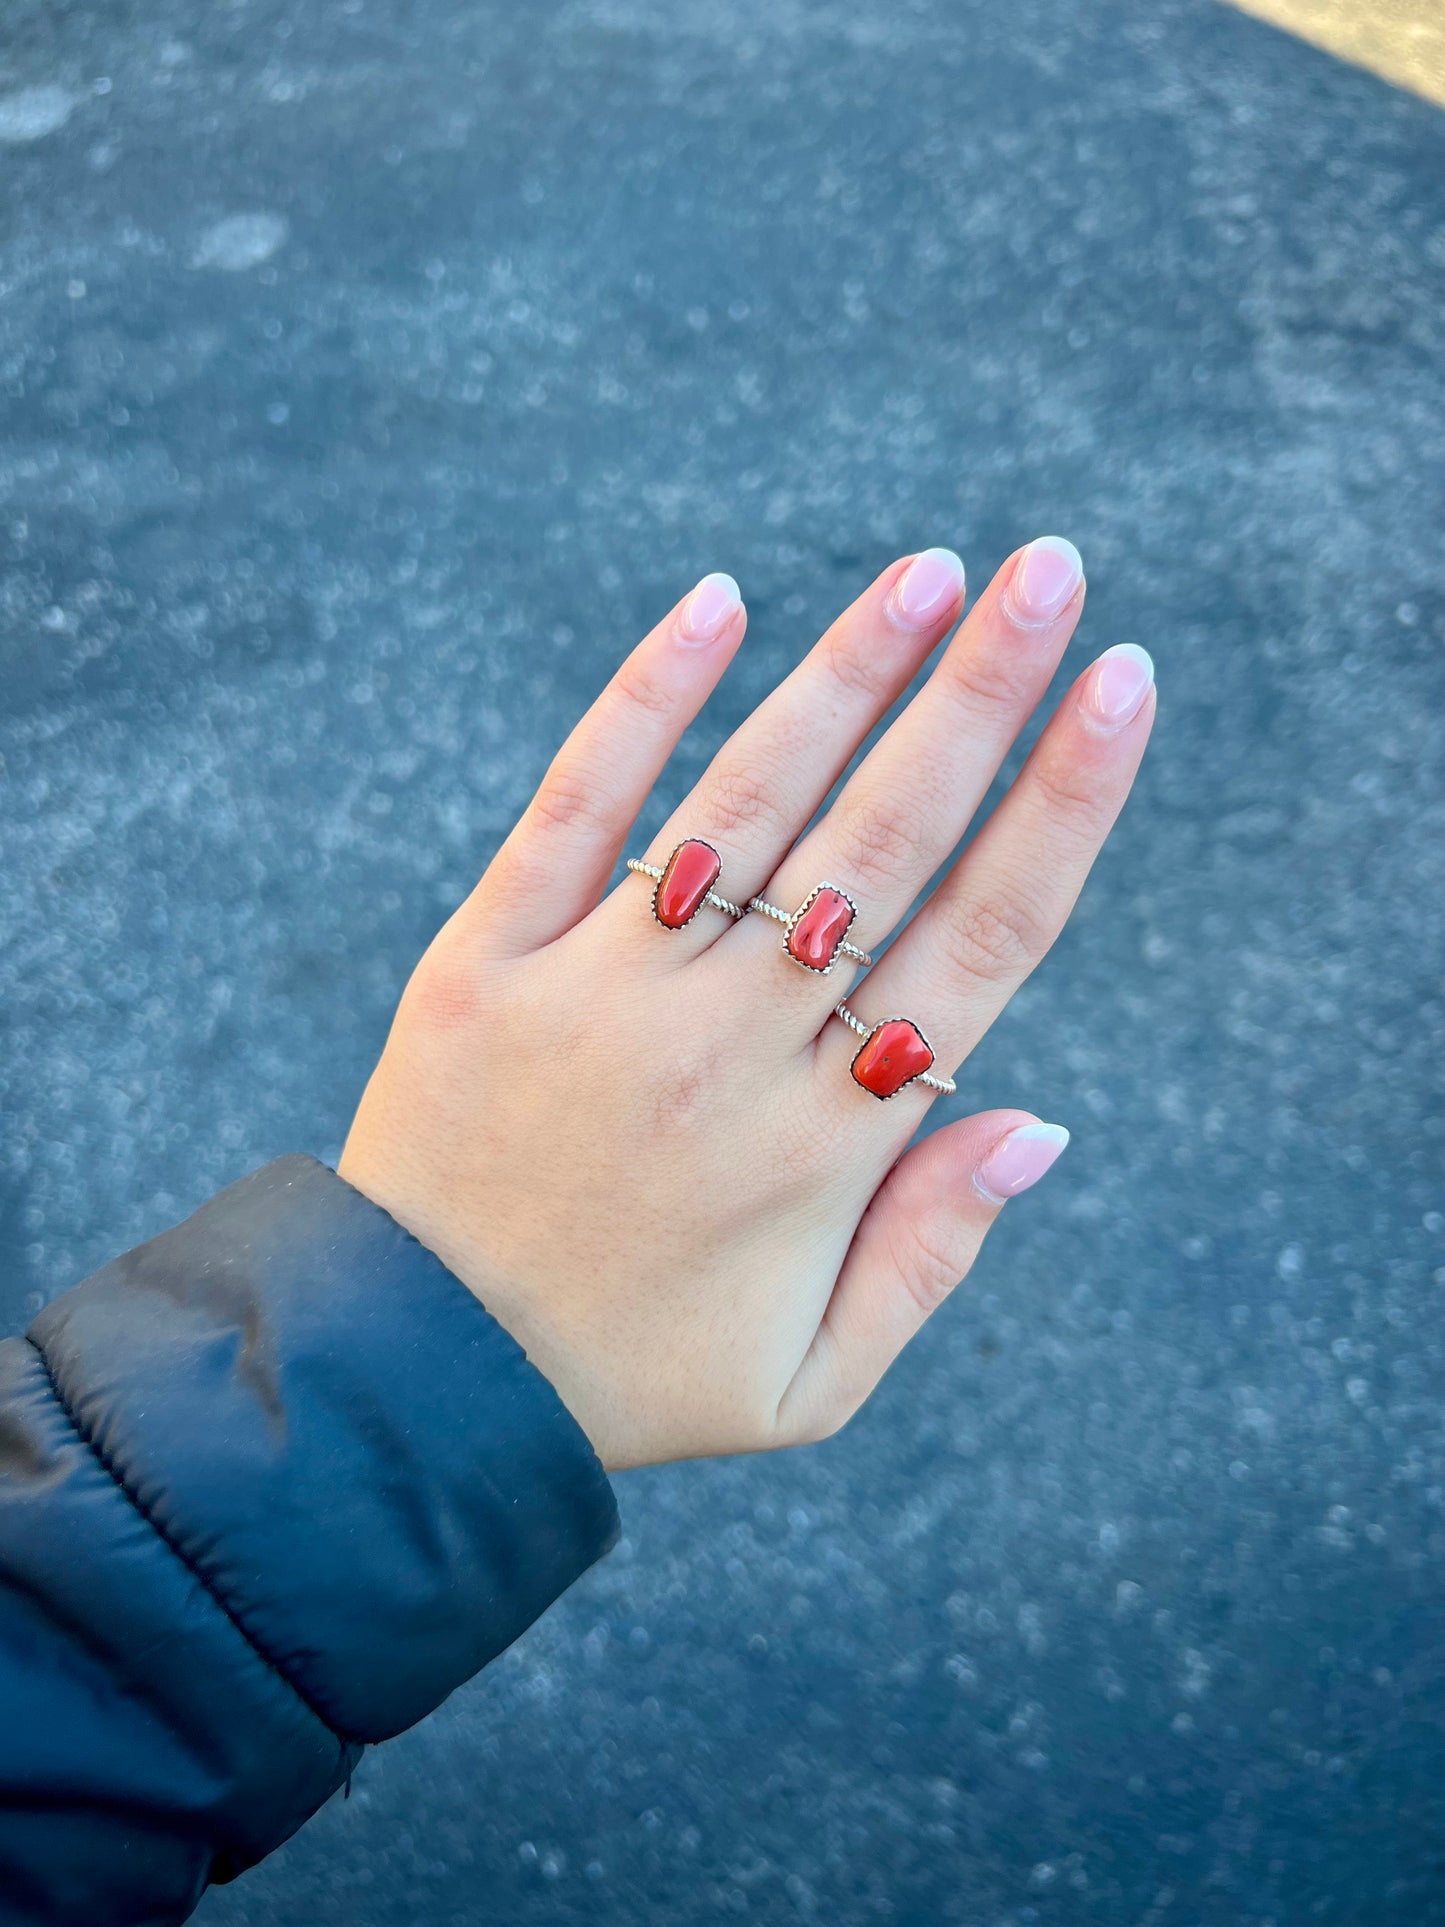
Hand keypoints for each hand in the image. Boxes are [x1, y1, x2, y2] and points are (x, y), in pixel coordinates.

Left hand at [339, 543, 1154, 1469]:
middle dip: (983, 696)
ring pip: (751, 800)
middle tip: (1054, 571)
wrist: (417, 1382)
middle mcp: (728, 1045)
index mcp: (828, 1142)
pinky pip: (578, 806)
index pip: (982, 936)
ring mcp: (604, 989)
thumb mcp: (815, 1381)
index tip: (1122, 685)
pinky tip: (717, 602)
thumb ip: (933, 1253)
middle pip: (886, 840)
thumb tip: (1040, 1123)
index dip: (1062, 804)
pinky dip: (646, 700)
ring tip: (932, 573)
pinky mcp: (488, 958)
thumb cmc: (634, 1375)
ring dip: (848, 675)